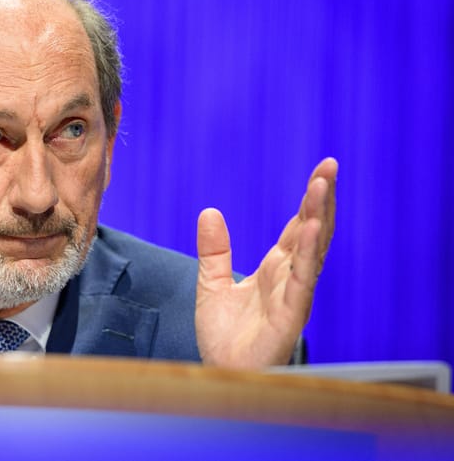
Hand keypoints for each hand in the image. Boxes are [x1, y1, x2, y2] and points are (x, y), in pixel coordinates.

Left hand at [195, 158, 337, 367]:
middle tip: (330, 166)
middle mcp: (290, 278)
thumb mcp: (211, 284)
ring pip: (312, 250)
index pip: (297, 227)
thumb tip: (209, 212)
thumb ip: (214, 250)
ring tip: (323, 184)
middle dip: (322, 199)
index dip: (309, 201)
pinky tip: (311, 229)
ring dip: (319, 217)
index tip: (321, 172)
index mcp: (275, 269)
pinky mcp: (291, 315)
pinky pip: (303, 280)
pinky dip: (307, 253)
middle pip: (312, 232)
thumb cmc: (224, 336)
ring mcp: (294, 295)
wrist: (220, 373)